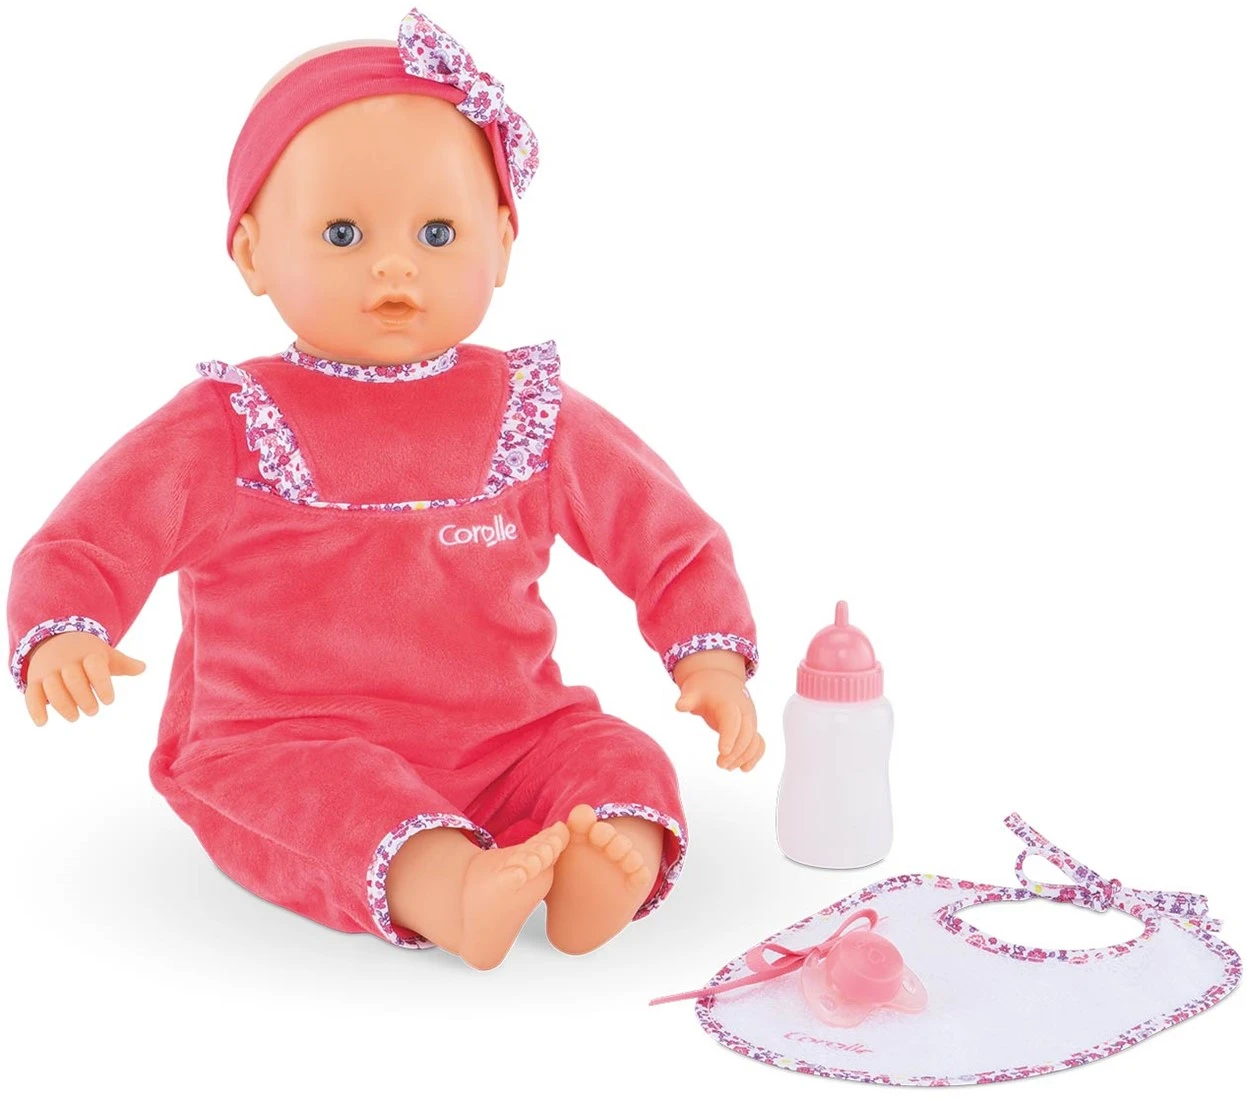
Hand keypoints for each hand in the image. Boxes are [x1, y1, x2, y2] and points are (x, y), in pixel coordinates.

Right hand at [23, 632, 145, 726]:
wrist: (56, 640)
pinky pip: (31, 694)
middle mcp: (67, 662)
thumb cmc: (88, 655)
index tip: (110, 701)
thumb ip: (124, 664)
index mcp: (88, 654)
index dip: (102, 684)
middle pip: (73, 679)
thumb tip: (143, 668)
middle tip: (94, 711)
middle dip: (83, 697)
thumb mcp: (106, 655)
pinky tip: (43, 723)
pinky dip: (35, 709)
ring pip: (52, 687)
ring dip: (63, 704)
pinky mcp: (35, 681)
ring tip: (75, 717)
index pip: (94, 666)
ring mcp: (49, 671)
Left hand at [673, 653, 764, 771]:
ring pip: (754, 741)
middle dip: (735, 752)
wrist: (721, 681)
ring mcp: (749, 720)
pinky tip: (744, 768)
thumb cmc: (705, 688)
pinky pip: (758, 743)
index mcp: (728, 703)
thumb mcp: (693, 691)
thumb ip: (687, 699)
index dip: (729, 736)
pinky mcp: (751, 728)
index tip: (722, 752)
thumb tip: (679, 706)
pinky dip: (755, 756)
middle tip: (720, 764)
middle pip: (746, 733)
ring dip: (744, 757)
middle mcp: (743, 712)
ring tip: (726, 767)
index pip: (732, 720)